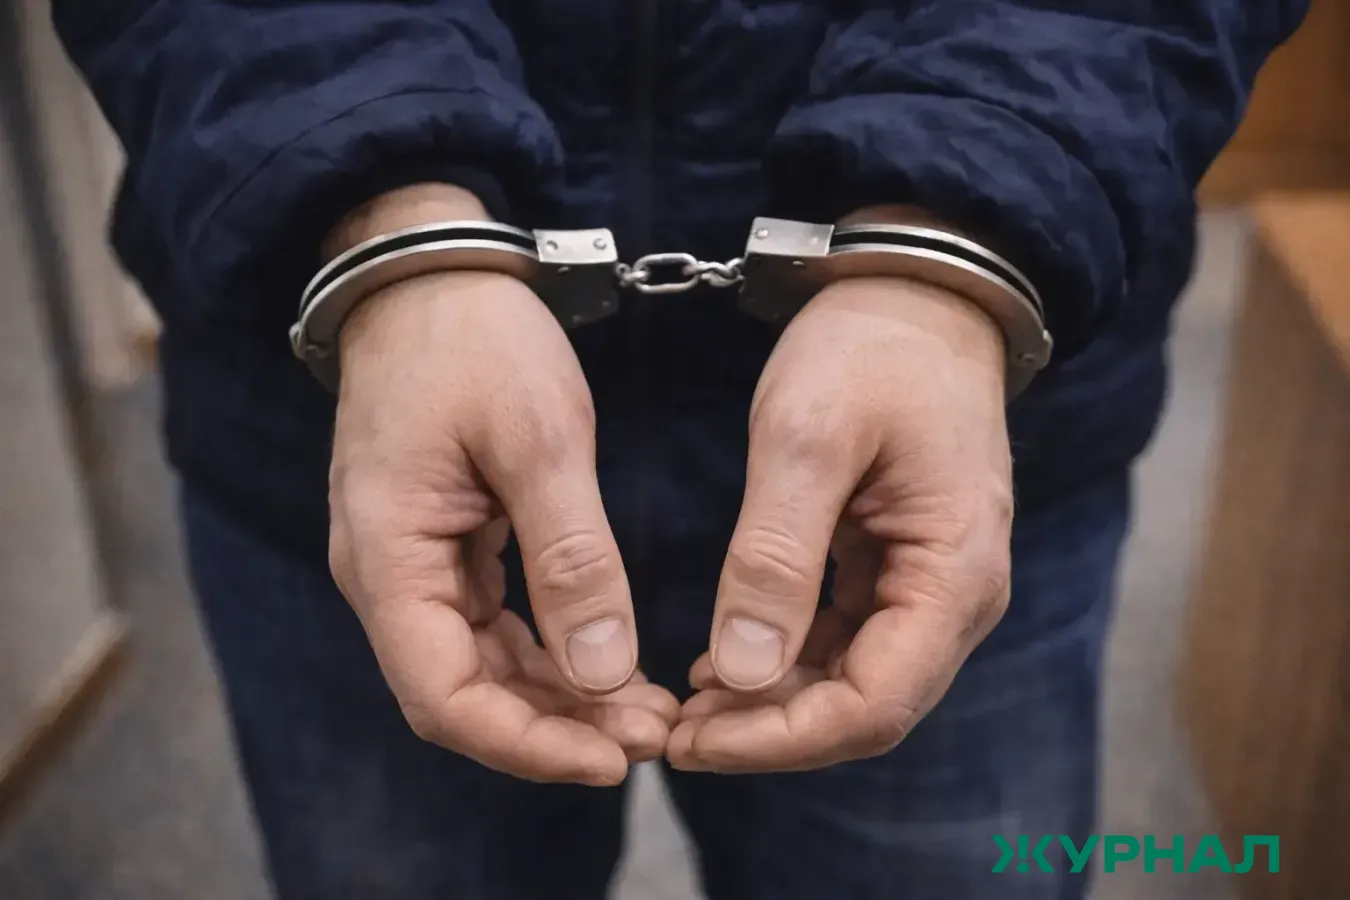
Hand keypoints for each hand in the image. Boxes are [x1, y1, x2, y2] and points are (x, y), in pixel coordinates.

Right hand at [328, 265, 676, 786]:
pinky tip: (608, 663)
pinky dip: (548, 654)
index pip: (444, 696)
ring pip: (481, 668)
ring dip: (558, 699)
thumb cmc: (475, 339)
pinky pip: (490, 627)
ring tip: (646, 709)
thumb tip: (603, 670)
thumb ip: (570, 557)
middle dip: (556, 729)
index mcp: (388, 556)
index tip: (612, 760)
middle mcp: (387, 576)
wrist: (432, 275)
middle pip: (462, 696)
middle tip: (652, 733)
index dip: (526, 745)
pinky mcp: (441, 548)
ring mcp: (410, 564)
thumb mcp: (537, 439)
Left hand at [667, 275, 1013, 772]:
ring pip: (852, 685)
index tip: (690, 741)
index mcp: (954, 575)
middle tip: (671, 732)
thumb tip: (740, 672)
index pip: (873, 707)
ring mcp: (932, 586)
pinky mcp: (901, 569)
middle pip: (864, 710)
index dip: (778, 739)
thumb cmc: (872, 348)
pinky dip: (784, 662)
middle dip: (767, 731)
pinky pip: (845, 643)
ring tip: (684, 706)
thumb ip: (776, 554)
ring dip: (771, 705)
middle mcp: (957, 598)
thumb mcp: (809, 437)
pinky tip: (721, 662)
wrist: (918, 295)